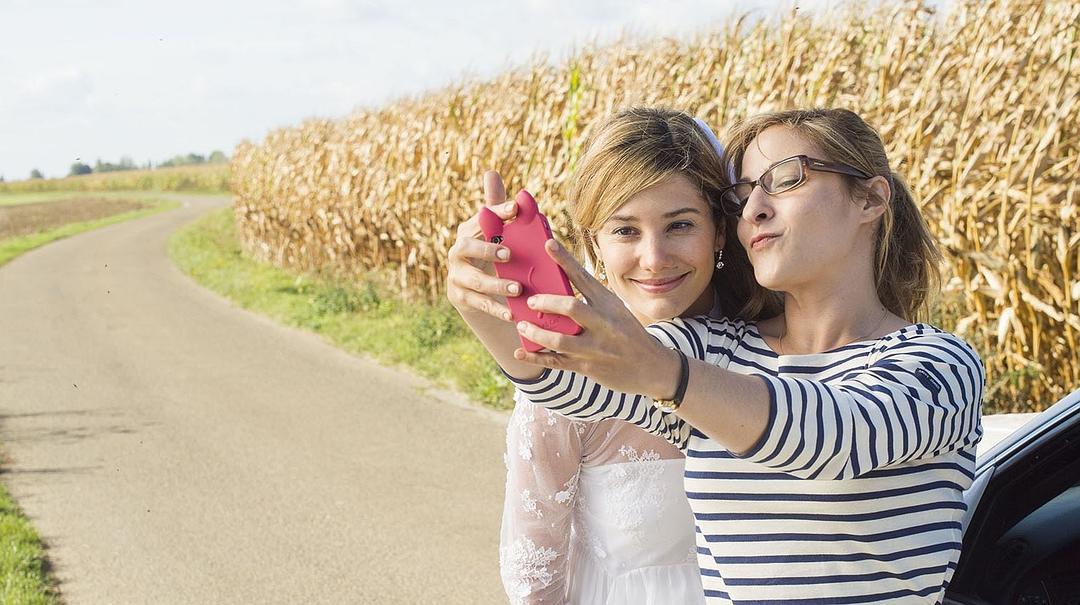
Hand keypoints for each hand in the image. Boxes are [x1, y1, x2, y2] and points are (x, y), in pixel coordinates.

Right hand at [446, 171, 522, 321]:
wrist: (474, 289)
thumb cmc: (490, 252)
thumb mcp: (493, 232)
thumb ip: (496, 208)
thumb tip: (491, 172)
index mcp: (468, 232)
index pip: (480, 218)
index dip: (497, 212)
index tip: (515, 209)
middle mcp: (458, 252)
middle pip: (466, 247)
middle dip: (487, 250)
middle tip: (509, 254)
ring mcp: (457, 276)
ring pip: (475, 280)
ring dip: (496, 284)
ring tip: (518, 288)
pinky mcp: (460, 296)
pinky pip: (479, 303)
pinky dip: (496, 309)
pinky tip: (512, 313)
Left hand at [512, 238, 681, 399]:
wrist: (652, 366)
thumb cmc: (627, 333)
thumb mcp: (616, 310)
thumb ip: (592, 300)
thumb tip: (558, 286)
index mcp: (609, 304)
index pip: (583, 277)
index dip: (564, 260)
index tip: (548, 244)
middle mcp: (603, 324)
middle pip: (571, 307)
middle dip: (546, 302)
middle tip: (530, 300)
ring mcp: (595, 347)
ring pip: (559, 339)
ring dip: (536, 332)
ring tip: (522, 324)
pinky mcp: (588, 367)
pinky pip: (557, 362)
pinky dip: (536, 358)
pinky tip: (520, 352)